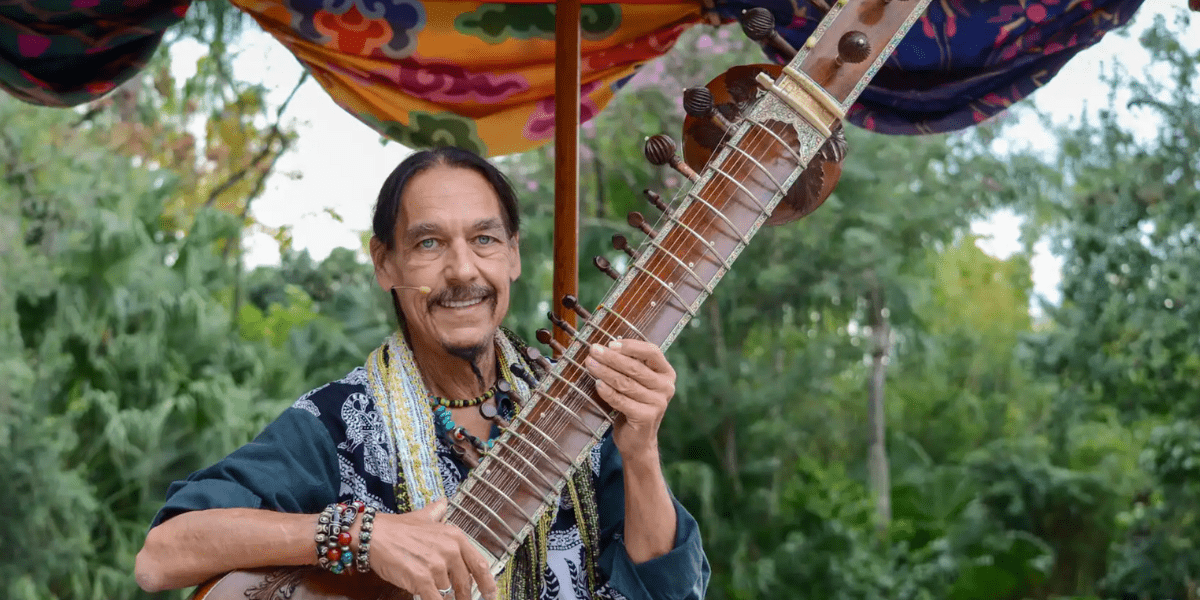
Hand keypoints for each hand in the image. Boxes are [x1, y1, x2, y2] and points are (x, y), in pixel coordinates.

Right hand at [367, 499, 495, 599]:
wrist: (371, 534)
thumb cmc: (396, 528)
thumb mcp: (422, 516)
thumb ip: (437, 512)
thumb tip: (443, 503)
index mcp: (454, 536)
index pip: (479, 564)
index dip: (487, 582)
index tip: (491, 594)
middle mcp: (449, 550)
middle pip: (465, 583)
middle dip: (462, 595)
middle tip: (460, 599)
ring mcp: (437, 566)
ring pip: (446, 590)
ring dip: (437, 591)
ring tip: (423, 581)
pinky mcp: (422, 580)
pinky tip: (433, 599)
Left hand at [584, 339, 675, 457]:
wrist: (637, 440)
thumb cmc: (634, 405)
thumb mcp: (637, 383)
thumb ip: (630, 365)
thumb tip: (607, 346)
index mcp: (666, 373)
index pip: (652, 352)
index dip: (631, 346)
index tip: (610, 343)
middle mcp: (666, 387)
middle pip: (635, 367)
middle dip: (611, 358)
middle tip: (593, 350)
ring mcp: (658, 403)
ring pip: (626, 383)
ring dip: (605, 372)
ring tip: (590, 364)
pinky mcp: (646, 417)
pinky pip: (622, 400)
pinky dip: (607, 391)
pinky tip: (597, 384)